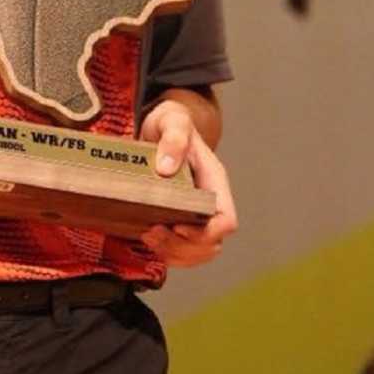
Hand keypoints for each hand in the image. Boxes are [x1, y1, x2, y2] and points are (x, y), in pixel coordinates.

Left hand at [138, 99, 237, 267]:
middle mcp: (209, 201)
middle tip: (153, 232)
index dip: (206, 232)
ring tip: (148, 237)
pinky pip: (183, 249)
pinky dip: (168, 252)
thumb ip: (174, 138)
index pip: (226, 220)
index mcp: (214, 181)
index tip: (178, 227)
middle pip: (212, 243)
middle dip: (183, 246)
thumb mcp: (173, 121)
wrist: (162, 124)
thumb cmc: (172, 122)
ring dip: (174, 253)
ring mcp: (195, 212)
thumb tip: (167, 168)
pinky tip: (147, 239)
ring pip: (199, 251)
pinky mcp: (179, 217)